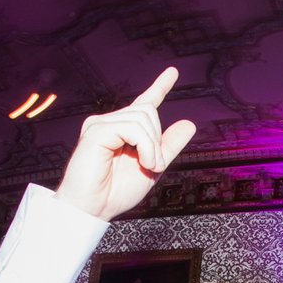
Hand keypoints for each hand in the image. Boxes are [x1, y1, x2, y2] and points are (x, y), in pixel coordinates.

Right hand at [54, 67, 197, 221]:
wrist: (93, 209)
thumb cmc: (115, 192)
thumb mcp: (152, 167)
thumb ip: (168, 146)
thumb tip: (188, 124)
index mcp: (123, 131)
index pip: (143, 103)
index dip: (160, 86)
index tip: (173, 72)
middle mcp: (110, 123)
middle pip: (148, 110)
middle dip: (158, 139)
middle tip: (154, 164)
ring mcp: (100, 125)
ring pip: (142, 118)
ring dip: (153, 146)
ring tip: (147, 166)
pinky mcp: (96, 131)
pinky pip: (132, 128)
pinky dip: (145, 146)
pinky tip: (142, 162)